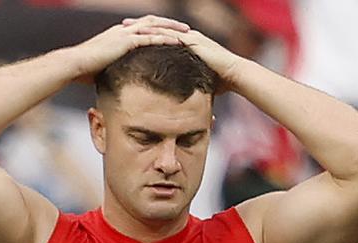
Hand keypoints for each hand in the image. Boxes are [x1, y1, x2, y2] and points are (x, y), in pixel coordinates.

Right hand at [72, 15, 190, 80]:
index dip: (157, 29)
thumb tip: (117, 82)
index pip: (142, 27)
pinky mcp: (125, 42)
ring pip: (154, 26)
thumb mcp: (103, 68)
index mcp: (118, 34)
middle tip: (186, 29)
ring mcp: (124, 34)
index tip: (171, 33)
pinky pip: (150, 37)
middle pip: (152, 21)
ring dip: (172, 29)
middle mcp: (123, 30)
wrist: (74, 65)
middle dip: (170, 24)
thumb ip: (113, 70)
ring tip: (188, 33)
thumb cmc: (84, 70)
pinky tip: (178, 42)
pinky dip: (165, 38)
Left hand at [122, 19, 241, 92]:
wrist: (234, 75)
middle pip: (159, 27)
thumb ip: (186, 85)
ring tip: (127, 28)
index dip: (146, 34)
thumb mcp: (197, 81)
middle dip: (140, 26)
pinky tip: (142, 35)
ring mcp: (190, 37)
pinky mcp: (193, 42)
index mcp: (186, 43)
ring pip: (162, 28)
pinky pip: (171, 36)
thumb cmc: (219, 81)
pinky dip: (156, 35)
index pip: (162, 35)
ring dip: (144, 27)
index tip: (129, 36)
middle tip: (122, 26)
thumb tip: (178, 100)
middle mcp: (187, 36)